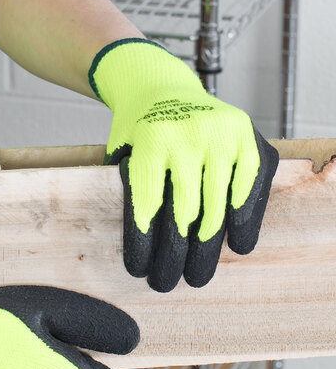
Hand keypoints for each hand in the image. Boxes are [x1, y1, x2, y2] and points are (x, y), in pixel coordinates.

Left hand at [89, 39, 278, 292]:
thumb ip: (126, 190)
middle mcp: (188, 138)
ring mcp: (223, 136)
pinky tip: (238, 245)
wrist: (159, 85)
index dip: (143, 245)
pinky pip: (251, 188)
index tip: (138, 272)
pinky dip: (247, 220)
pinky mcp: (248, 137)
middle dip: (174, 258)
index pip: (146, 207)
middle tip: (167, 283)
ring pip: (218, 208)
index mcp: (150, 144)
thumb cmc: (134, 129)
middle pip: (183, 215)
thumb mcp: (118, 154)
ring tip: (197, 276)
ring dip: (208, 250)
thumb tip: (139, 248)